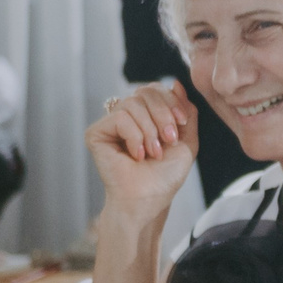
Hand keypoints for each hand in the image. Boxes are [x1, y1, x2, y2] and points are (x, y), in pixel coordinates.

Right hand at [85, 81, 198, 218]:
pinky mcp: (96, 132)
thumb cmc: (165, 176)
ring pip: (133, 103)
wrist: (148, 199)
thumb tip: (176, 83)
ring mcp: (110, 124)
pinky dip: (135, 136)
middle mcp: (126, 116)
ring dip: (150, 129)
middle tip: (168, 139)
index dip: (171, 102)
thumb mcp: (186, 140)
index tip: (180, 125)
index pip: (156, 89)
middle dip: (163, 115)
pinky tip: (136, 154)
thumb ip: (186, 112)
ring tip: (153, 152)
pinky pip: (120, 117)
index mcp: (146, 115)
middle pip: (146, 91)